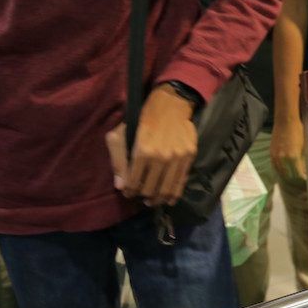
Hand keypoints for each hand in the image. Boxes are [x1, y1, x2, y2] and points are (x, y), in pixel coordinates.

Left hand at [117, 84, 196, 206]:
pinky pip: (181, 180)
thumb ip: (118, 162)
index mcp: (142, 152)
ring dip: (158, 199)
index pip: (134, 183)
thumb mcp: (119, 136)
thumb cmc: (140, 120)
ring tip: (152, 201)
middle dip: (143, 197)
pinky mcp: (190, 155)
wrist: (170, 106)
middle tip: (140, 198)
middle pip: (151, 189)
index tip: (128, 192)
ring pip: (167, 189)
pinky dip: (175, 194)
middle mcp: (161, 157)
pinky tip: (169, 199)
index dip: (129, 192)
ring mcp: (178, 157)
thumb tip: (121, 186)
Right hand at [270, 118, 306, 181]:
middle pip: (288, 174)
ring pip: (280, 171)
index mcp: (293, 156)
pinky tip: (282, 169)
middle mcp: (283, 158)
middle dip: (294, 176)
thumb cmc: (297, 130)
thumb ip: (302, 158)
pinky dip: (279, 169)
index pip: (297, 172)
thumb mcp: (303, 145)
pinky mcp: (272, 153)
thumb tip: (303, 167)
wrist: (285, 121)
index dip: (301, 176)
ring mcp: (276, 156)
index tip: (304, 178)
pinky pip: (274, 165)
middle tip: (298, 176)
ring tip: (291, 175)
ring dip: (286, 174)